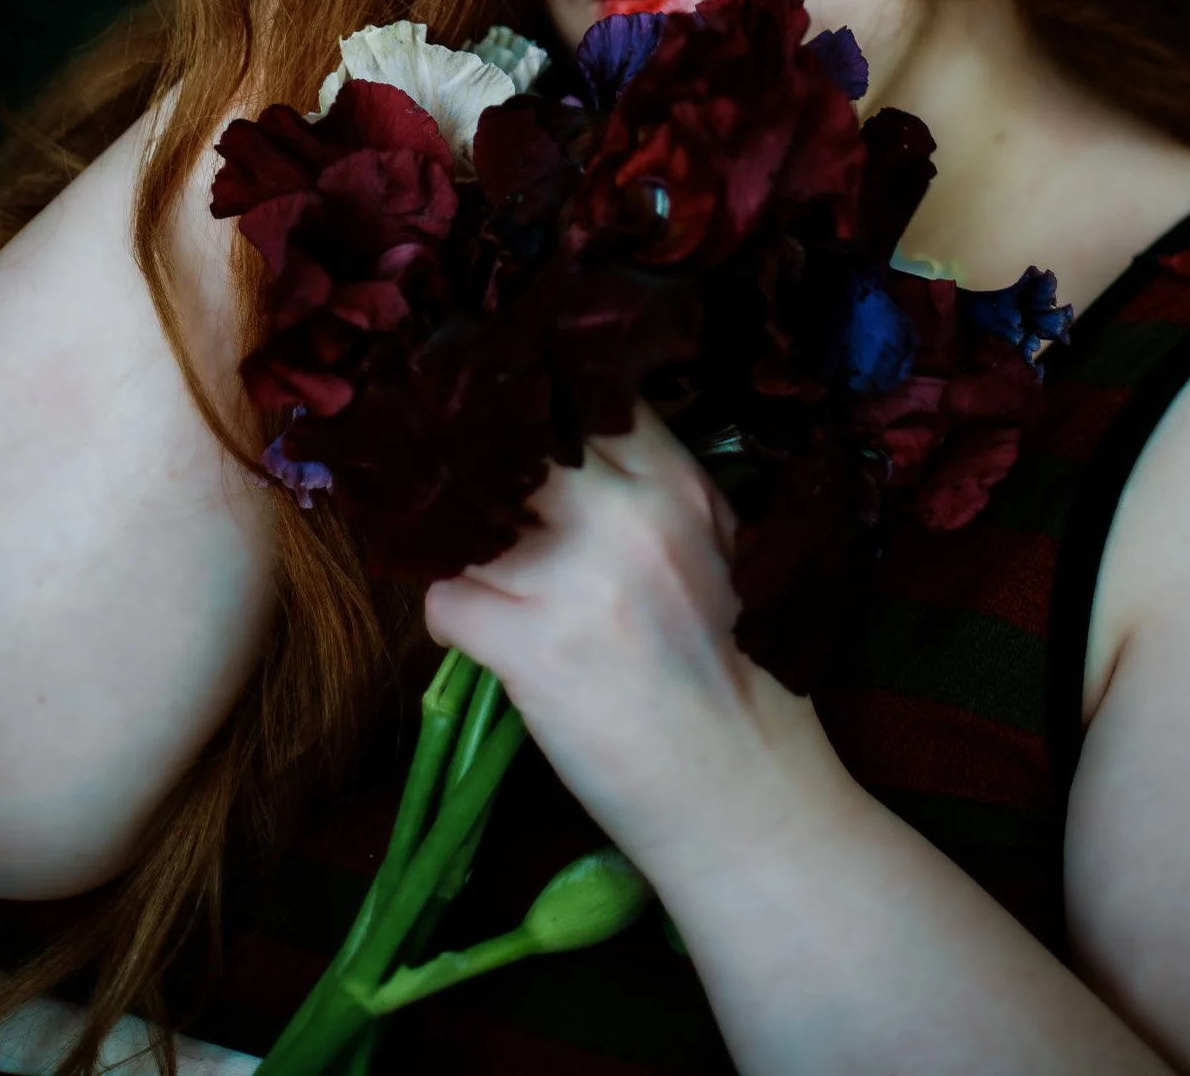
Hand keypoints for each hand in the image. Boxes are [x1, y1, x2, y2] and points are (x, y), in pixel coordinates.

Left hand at [423, 402, 839, 882]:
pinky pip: (446, 600)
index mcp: (675, 486)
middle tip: (466, 500)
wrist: (743, 789)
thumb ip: (654, 495)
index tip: (510, 434)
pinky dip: (451, 618)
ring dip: (460, 552)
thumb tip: (570, 454)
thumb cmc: (737, 674)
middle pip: (508, 448)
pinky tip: (481, 637)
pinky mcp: (530, 649)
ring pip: (463, 524)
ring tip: (483, 580)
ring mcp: (573, 580)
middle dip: (478, 473)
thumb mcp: (718, 551)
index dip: (534, 414)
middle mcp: (624, 516)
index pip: (579, 400)